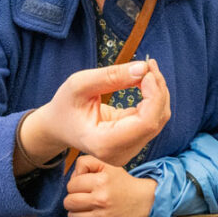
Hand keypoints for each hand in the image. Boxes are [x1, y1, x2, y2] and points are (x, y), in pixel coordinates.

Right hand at [25, 59, 169, 166]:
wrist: (59, 126)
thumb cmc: (65, 105)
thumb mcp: (79, 84)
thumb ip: (110, 76)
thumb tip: (143, 68)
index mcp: (104, 143)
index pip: (145, 123)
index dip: (154, 95)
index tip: (147, 71)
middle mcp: (120, 153)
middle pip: (156, 121)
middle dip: (158, 89)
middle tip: (148, 63)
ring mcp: (128, 151)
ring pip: (159, 119)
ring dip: (158, 92)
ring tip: (145, 70)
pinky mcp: (133, 143)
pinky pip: (153, 119)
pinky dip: (153, 98)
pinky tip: (144, 81)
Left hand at [63, 155, 156, 216]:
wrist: (143, 200)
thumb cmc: (122, 182)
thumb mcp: (106, 164)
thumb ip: (85, 163)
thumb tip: (72, 177)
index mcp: (101, 182)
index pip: (71, 185)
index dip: (75, 184)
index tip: (84, 185)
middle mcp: (101, 200)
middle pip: (68, 202)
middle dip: (73, 197)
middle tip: (83, 195)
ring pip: (72, 216)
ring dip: (77, 210)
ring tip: (87, 205)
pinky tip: (94, 213)